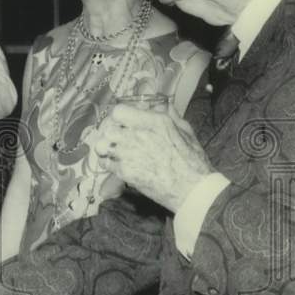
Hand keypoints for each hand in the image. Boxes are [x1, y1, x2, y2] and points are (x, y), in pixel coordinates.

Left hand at [93, 103, 212, 212]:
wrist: (192, 190)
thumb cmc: (193, 161)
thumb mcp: (185, 131)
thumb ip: (171, 115)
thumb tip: (162, 104)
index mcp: (153, 122)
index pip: (119, 111)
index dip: (119, 116)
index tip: (123, 122)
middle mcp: (137, 135)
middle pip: (107, 127)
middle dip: (111, 132)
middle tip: (118, 138)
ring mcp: (129, 154)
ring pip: (102, 145)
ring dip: (106, 147)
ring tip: (114, 151)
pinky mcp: (125, 172)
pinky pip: (106, 164)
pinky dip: (109, 164)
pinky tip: (118, 164)